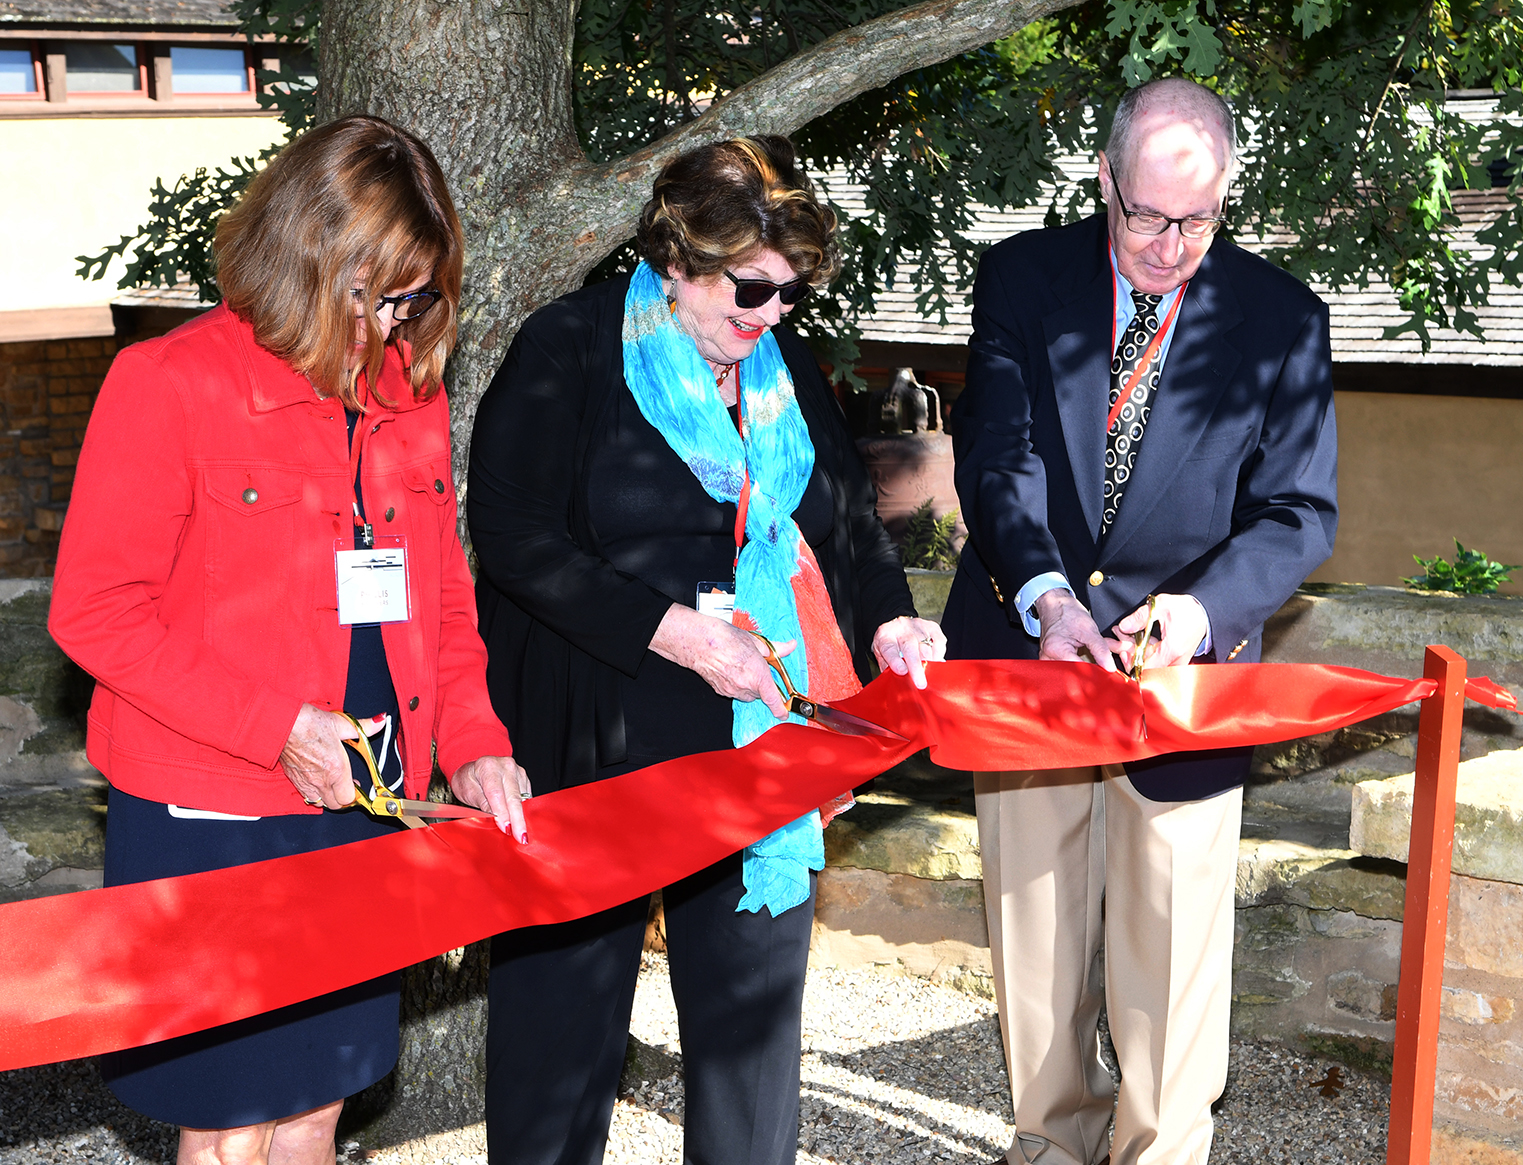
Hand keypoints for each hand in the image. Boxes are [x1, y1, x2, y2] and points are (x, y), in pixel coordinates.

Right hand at [280, 703, 373, 809]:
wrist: (283, 723)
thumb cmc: (310, 723)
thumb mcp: (342, 724)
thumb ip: (364, 727)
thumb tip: (380, 722)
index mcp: (337, 769)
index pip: (349, 798)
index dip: (356, 794)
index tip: (358, 785)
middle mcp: (322, 780)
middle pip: (336, 805)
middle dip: (344, 798)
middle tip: (347, 785)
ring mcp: (306, 782)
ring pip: (320, 803)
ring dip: (328, 797)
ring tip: (333, 784)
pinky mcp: (294, 780)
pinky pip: (306, 796)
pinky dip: (314, 793)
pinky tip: (318, 779)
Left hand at [450, 755, 531, 842]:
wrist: (474, 769)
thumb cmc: (468, 780)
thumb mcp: (467, 790)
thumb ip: (481, 802)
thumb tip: (495, 817)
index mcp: (488, 766)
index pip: (496, 793)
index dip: (502, 813)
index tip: (505, 828)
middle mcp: (506, 766)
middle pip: (513, 797)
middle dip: (517, 819)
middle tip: (520, 836)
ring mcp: (518, 771)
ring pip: (522, 798)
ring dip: (522, 817)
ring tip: (522, 834)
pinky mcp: (524, 779)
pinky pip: (526, 797)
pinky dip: (524, 811)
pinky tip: (522, 823)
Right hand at [649, 604, 791, 719]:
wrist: (698, 641)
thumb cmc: (724, 638)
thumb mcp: (755, 641)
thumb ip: (775, 649)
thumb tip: (789, 647)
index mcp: (757, 674)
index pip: (772, 698)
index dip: (779, 708)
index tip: (783, 712)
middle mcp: (745, 685)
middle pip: (760, 693)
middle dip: (761, 683)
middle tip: (756, 666)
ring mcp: (731, 690)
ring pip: (746, 693)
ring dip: (748, 684)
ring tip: (741, 665)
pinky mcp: (720, 691)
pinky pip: (734, 691)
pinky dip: (735, 684)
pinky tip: (730, 669)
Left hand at [871, 616, 945, 689]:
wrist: (898, 626)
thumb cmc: (891, 643)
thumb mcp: (882, 655)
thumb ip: (888, 668)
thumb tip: (898, 683)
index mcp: (885, 636)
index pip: (889, 648)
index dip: (895, 661)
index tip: (902, 672)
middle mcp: (901, 628)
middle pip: (909, 647)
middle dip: (916, 667)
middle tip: (921, 683)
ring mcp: (917, 625)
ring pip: (926, 645)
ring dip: (929, 663)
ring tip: (930, 676)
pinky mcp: (932, 626)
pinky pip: (939, 642)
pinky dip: (938, 655)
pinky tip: (935, 662)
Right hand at [1032, 589, 1119, 671]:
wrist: (1054, 605)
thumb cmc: (1068, 613)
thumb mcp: (1089, 629)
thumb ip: (1100, 650)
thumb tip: (1109, 668)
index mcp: (1056, 649)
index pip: (1078, 671)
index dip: (1093, 674)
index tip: (1105, 673)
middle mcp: (1047, 658)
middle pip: (1071, 677)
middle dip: (1087, 675)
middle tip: (1099, 669)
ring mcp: (1046, 661)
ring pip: (1068, 676)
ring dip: (1081, 673)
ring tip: (1090, 664)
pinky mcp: (1049, 662)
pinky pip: (1064, 671)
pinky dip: (1076, 669)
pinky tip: (1083, 664)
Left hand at [1112, 593, 1208, 671]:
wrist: (1205, 613)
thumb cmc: (1188, 609)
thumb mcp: (1161, 605)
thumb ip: (1140, 616)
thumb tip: (1124, 626)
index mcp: (1172, 650)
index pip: (1146, 669)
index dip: (1130, 662)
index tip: (1121, 650)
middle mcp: (1175, 660)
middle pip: (1144, 667)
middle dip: (1127, 654)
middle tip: (1113, 641)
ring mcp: (1175, 662)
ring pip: (1148, 663)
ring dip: (1132, 650)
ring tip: (1120, 635)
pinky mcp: (1174, 659)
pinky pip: (1154, 659)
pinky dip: (1142, 650)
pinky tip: (1131, 637)